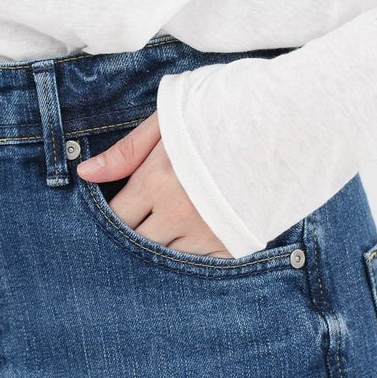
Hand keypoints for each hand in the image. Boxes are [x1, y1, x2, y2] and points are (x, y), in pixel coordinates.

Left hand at [75, 110, 233, 257]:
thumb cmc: (226, 113)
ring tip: (165, 231)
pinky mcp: (234, 244)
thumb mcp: (170, 120)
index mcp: (157, 181)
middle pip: (136, 244)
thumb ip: (127, 151)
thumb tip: (84, 174)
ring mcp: (207, 233)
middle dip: (131, 237)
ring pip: (166, 257)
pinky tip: (191, 239)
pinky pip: (199, 265)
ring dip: (160, 248)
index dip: (110, 217)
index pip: (116, 217)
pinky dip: (191, 256)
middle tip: (137, 226)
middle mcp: (178, 214)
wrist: (292, 122)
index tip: (114, 212)